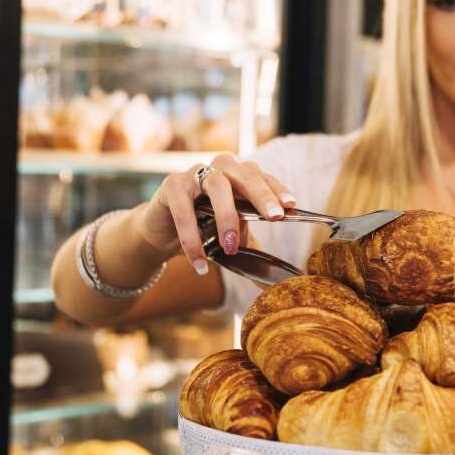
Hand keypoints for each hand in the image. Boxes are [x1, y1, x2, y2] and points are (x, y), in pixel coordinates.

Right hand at [135, 154, 296, 274]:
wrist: (163, 234)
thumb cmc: (202, 230)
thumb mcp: (230, 238)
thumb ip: (249, 250)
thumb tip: (268, 285)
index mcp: (238, 177)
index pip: (262, 177)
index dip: (277, 189)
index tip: (291, 205)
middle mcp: (219, 169)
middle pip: (245, 174)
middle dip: (261, 195)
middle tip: (273, 217)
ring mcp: (195, 173)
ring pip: (217, 186)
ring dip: (227, 216)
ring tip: (231, 247)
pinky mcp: (172, 185)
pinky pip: (184, 209)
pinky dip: (192, 237)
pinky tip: (199, 261)